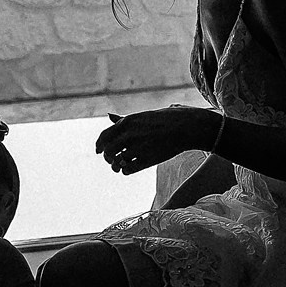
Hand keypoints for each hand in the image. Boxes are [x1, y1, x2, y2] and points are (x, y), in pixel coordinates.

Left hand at [95, 105, 221, 176]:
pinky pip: (128, 170)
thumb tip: (110, 116)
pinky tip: (130, 168)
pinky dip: (126, 171)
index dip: (99, 145)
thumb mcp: (143, 115)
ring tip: (119, 166)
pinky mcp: (146, 160)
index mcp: (127, 122)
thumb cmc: (167, 118)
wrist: (186, 127)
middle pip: (108, 151)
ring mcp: (137, 148)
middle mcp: (129, 135)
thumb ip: (125, 118)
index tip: (98, 151)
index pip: (104, 136)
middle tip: (111, 160)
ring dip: (116, 166)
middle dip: (108, 157)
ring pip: (116, 162)